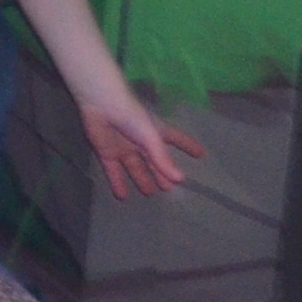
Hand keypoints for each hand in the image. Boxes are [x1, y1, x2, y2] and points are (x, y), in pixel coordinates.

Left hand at [77, 84, 204, 199]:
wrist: (100, 105)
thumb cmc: (131, 117)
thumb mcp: (151, 137)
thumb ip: (163, 159)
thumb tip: (180, 179)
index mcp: (156, 133)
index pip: (176, 140)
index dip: (188, 146)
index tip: (201, 154)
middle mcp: (141, 142)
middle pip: (154, 161)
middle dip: (161, 173)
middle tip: (169, 188)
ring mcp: (124, 148)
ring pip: (135, 168)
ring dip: (142, 180)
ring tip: (149, 192)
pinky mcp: (106, 153)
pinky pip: (113, 171)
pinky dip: (118, 183)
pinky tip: (123, 197)